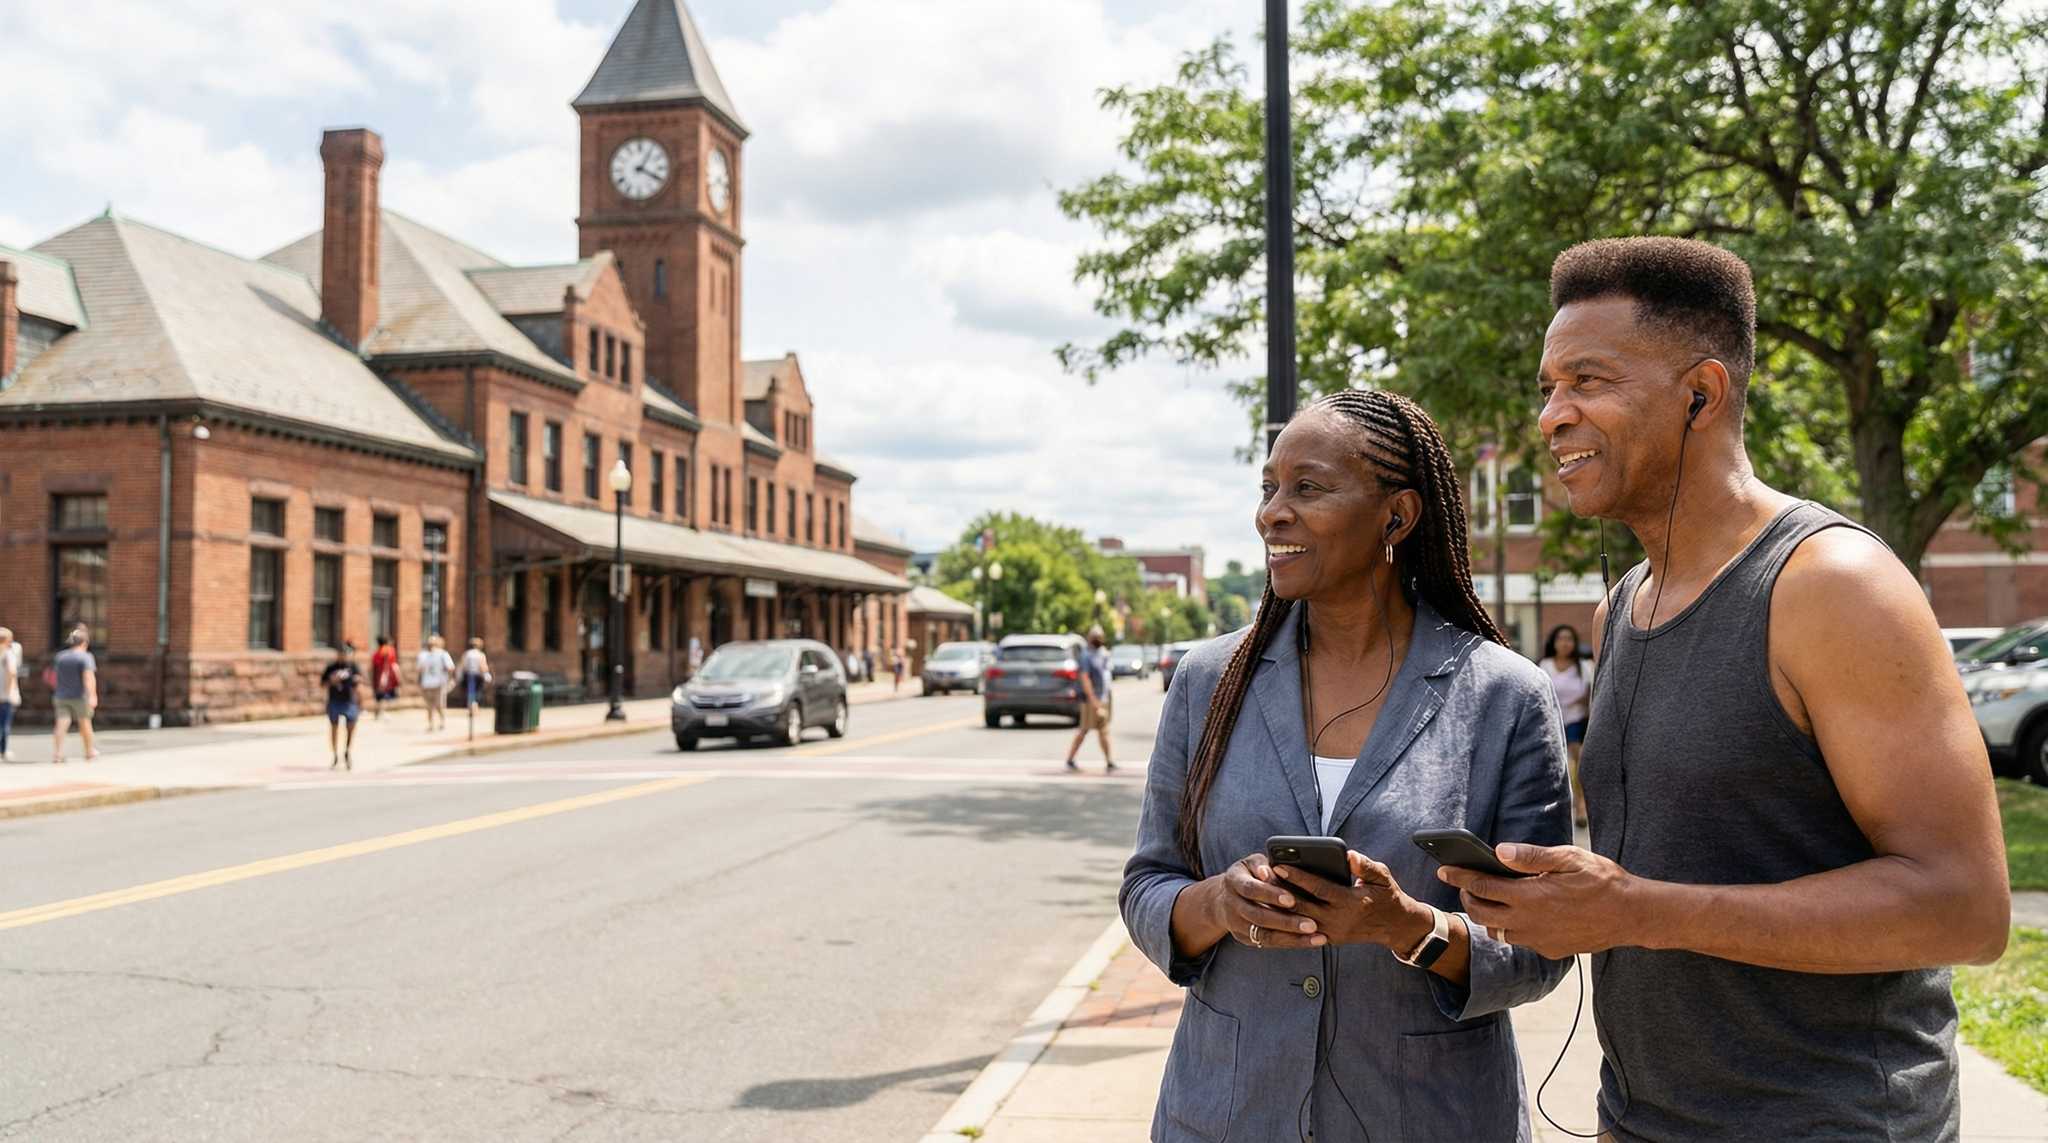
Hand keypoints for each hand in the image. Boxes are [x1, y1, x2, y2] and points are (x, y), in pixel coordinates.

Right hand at [1207, 853, 1327, 949]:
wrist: (1223, 898)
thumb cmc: (1249, 875)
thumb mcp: (1251, 863)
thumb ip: (1262, 865)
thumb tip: (1268, 871)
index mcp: (1233, 881)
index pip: (1251, 889)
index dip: (1270, 894)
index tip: (1292, 900)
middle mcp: (1231, 905)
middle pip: (1259, 916)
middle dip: (1286, 922)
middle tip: (1312, 925)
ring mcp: (1236, 924)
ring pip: (1264, 935)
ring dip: (1292, 937)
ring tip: (1316, 937)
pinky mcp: (1245, 938)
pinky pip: (1268, 943)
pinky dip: (1290, 942)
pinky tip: (1309, 941)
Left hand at [1278, 851, 1432, 950]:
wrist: (1395, 927)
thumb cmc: (1387, 896)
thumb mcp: (1383, 877)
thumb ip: (1365, 866)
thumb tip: (1349, 855)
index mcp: (1350, 902)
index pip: (1317, 888)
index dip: (1297, 877)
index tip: (1279, 865)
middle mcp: (1338, 919)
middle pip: (1302, 906)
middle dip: (1280, 892)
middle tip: (1261, 877)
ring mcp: (1332, 932)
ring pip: (1299, 920)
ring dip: (1280, 907)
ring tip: (1263, 890)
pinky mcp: (1328, 939)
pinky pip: (1303, 930)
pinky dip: (1288, 919)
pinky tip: (1273, 907)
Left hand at [1437, 843, 1642, 957]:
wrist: (1633, 915)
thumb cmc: (1603, 881)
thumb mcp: (1569, 858)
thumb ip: (1532, 856)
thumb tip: (1499, 852)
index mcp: (1530, 897)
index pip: (1481, 887)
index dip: (1460, 877)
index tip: (1444, 869)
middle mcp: (1529, 923)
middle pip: (1481, 913)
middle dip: (1467, 898)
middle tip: (1465, 884)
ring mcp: (1538, 940)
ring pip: (1498, 932)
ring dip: (1488, 916)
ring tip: (1489, 900)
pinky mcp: (1549, 951)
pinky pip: (1520, 941)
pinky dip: (1511, 928)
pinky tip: (1518, 915)